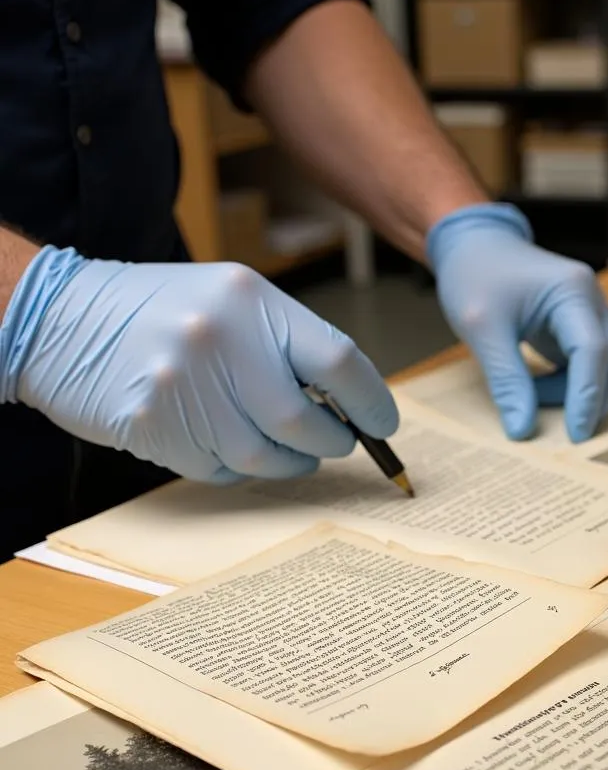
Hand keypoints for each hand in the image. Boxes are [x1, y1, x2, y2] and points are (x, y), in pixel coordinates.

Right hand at [1, 247, 396, 482]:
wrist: (60, 317)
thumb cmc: (161, 309)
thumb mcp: (232, 299)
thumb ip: (289, 343)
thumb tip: (349, 402)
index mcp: (252, 300)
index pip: (339, 361)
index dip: (373, 403)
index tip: (384, 425)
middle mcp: (221, 341)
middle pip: (306, 422)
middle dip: (333, 442)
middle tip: (337, 442)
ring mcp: (184, 387)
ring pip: (265, 457)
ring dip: (289, 463)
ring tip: (289, 451)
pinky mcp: (155, 427)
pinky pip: (220, 470)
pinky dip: (236, 467)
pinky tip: (226, 443)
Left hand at [428, 204, 607, 442]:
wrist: (471, 246)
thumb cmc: (475, 274)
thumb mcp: (482, 329)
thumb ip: (506, 380)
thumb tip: (523, 429)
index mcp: (573, 292)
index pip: (593, 353)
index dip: (586, 398)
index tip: (573, 436)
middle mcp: (591, 303)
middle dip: (588, 402)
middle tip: (554, 430)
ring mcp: (588, 316)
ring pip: (604, 371)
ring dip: (576, 396)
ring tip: (529, 397)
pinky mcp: (577, 329)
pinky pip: (585, 368)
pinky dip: (567, 387)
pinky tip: (534, 389)